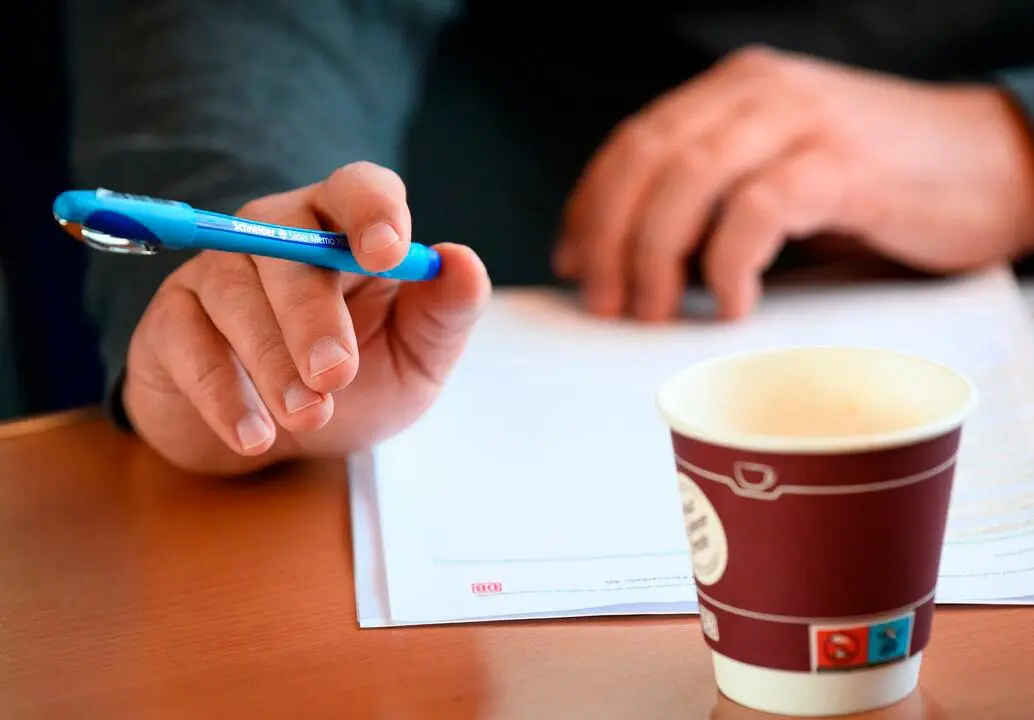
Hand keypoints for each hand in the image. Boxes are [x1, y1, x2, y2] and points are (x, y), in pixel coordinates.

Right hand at [123, 162, 490, 474]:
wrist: (276, 441)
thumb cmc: (354, 387)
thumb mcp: (415, 358)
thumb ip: (443, 313)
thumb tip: (463, 262)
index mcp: (345, 232)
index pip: (358, 188)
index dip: (372, 209)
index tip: (385, 254)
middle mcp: (277, 235)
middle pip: (286, 245)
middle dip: (312, 313)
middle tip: (335, 375)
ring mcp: (218, 273)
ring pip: (234, 293)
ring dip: (272, 361)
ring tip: (308, 417)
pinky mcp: (171, 320)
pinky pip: (186, 341)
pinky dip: (222, 392)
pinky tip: (254, 435)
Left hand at [555, 46, 1033, 320]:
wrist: (991, 163)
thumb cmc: (874, 181)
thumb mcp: (778, 171)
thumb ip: (712, 197)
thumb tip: (633, 261)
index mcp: (731, 92)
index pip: (632, 143)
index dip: (589, 207)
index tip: (572, 264)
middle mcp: (758, 94)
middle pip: (647, 161)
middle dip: (610, 239)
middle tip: (605, 305)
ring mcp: (803, 122)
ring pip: (690, 180)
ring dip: (656, 255)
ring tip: (654, 314)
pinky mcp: (846, 166)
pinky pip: (761, 209)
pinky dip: (731, 261)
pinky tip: (732, 305)